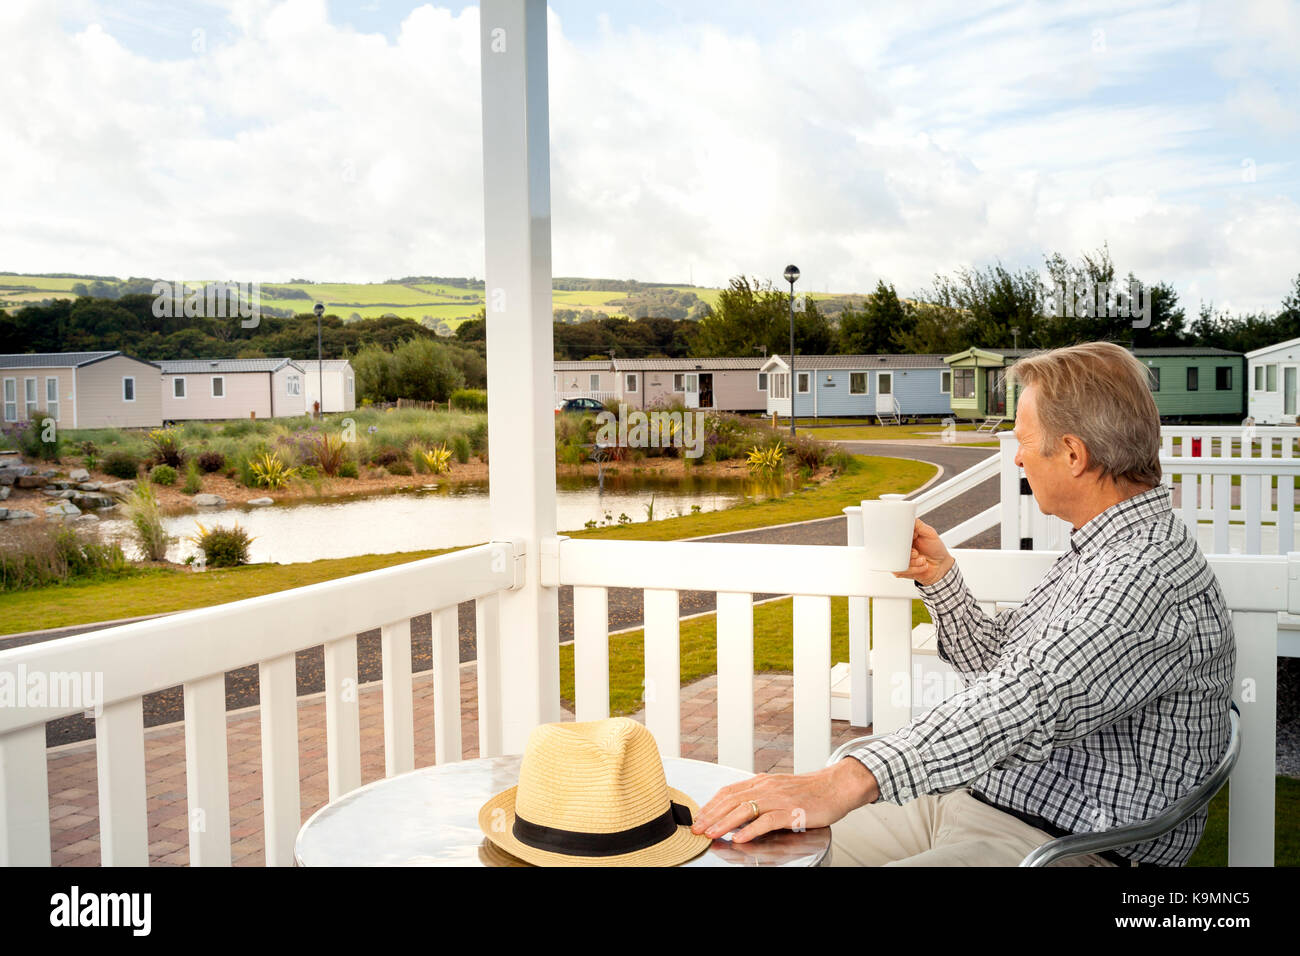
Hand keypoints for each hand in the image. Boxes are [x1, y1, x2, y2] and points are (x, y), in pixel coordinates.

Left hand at [690, 757, 879, 843]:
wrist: (836, 786)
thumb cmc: (809, 790)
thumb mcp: (778, 789)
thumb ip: (759, 797)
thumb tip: (737, 810)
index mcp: (761, 782)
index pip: (728, 792)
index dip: (711, 805)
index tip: (698, 817)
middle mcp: (766, 788)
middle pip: (731, 800)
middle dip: (711, 815)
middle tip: (697, 828)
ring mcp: (779, 799)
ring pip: (745, 809)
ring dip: (725, 822)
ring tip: (712, 833)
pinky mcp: (792, 811)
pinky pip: (768, 820)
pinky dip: (752, 829)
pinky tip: (741, 838)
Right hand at [893, 518, 954, 586]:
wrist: (941, 566)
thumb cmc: (936, 549)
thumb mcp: (930, 533)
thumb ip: (919, 525)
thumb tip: (908, 518)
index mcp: (905, 537)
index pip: (894, 534)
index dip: (901, 538)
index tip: (910, 541)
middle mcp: (900, 547)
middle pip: (894, 548)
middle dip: (908, 552)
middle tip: (916, 552)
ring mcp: (899, 558)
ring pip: (897, 560)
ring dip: (913, 562)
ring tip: (922, 559)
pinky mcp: (900, 570)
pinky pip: (900, 570)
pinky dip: (914, 569)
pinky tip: (921, 566)